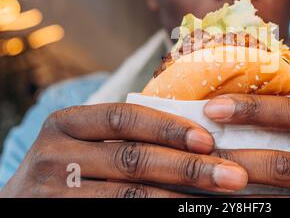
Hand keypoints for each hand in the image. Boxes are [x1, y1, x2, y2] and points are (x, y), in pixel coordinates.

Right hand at [0, 103, 247, 197]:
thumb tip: (198, 138)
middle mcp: (54, 155)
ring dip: (180, 200)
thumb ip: (126, 137)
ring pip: (129, 196)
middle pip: (133, 158)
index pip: (124, 118)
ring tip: (218, 201)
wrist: (20, 206)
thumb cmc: (68, 170)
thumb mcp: (86, 145)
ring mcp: (51, 192)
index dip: (169, 128)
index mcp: (67, 124)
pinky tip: (183, 213)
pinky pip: (119, 215)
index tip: (208, 140)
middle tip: (233, 176)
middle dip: (189, 168)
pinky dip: (157, 215)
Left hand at [204, 95, 289, 197]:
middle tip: (202, 151)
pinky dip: (245, 207)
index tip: (213, 107)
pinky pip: (278, 213)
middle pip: (284, 164)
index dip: (254, 109)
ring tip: (201, 180)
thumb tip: (228, 106)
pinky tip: (218, 200)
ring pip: (277, 200)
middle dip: (237, 156)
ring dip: (233, 191)